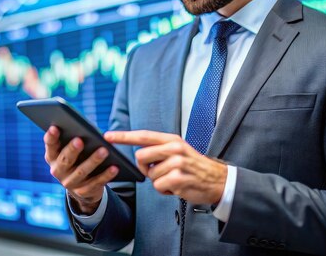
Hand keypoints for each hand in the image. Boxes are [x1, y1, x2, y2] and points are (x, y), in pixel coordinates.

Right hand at [44, 126, 118, 213]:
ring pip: (82, 171)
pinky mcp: (83, 191)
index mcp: (53, 157)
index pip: (50, 145)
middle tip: (80, 140)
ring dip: (93, 160)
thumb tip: (84, 127)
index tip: (55, 127)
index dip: (51, 137)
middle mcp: (58, 171)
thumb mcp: (70, 150)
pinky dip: (106, 175)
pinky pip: (96, 182)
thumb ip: (72, 139)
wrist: (81, 186)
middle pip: (65, 160)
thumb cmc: (77, 159)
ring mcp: (70, 182)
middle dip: (72, 150)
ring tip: (104, 150)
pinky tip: (114, 167)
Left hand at [104, 130, 226, 204]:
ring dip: (159, 181)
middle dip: (145, 168)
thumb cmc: (193, 167)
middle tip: (159, 172)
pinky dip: (165, 190)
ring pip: (150, 175)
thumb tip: (139, 155)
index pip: (143, 135)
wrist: (217, 180)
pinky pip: (158, 186)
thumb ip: (159, 150)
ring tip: (174, 179)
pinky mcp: (179, 178)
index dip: (124, 136)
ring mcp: (177, 163)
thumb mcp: (179, 151)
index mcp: (172, 140)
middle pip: (141, 157)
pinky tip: (177, 187)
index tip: (108, 136)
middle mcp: (174, 148)